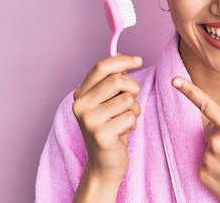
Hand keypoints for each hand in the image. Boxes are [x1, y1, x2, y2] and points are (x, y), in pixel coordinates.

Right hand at [72, 55, 142, 184]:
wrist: (104, 163)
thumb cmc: (111, 128)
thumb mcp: (109, 101)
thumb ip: (112, 80)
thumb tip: (121, 56)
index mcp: (81, 94)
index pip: (101, 67)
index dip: (122, 60)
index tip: (138, 60)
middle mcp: (81, 105)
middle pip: (117, 80)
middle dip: (133, 88)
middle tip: (132, 101)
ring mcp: (89, 120)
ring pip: (127, 99)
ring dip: (134, 110)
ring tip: (125, 120)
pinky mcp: (101, 135)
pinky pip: (130, 117)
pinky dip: (133, 124)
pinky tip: (123, 133)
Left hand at [172, 77, 219, 202]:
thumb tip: (215, 126)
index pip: (207, 105)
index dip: (189, 91)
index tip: (175, 81)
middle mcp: (216, 142)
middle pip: (209, 131)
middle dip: (219, 138)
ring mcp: (207, 158)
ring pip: (207, 148)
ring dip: (217, 154)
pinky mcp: (201, 173)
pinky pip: (204, 163)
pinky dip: (213, 168)